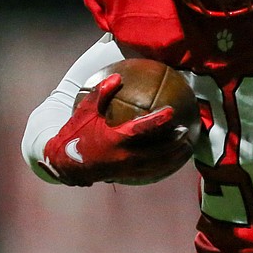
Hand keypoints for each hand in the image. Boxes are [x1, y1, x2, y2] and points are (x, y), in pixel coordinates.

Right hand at [38, 74, 188, 185]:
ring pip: (156, 166)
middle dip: (174, 144)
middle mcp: (123, 156)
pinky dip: (164, 166)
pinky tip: (172, 160)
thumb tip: (116, 76)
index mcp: (114, 139)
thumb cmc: (75, 134)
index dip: (157, 120)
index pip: (141, 129)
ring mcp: (125, 168)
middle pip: (156, 152)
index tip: (172, 111)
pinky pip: (149, 172)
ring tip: (187, 149)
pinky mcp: (125, 175)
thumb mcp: (85, 111)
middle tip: (187, 133)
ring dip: (174, 158)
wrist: (64, 164)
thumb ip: (100, 94)